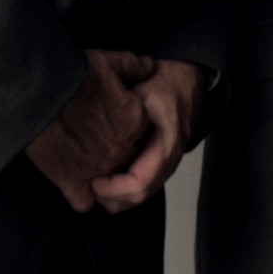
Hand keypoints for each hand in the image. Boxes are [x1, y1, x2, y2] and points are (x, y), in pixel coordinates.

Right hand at [26, 57, 156, 212]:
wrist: (38, 93)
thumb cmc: (70, 75)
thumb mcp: (107, 61)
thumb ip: (133, 64)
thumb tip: (148, 67)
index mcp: (135, 120)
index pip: (142, 132)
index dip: (126, 126)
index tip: (109, 118)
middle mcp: (122, 148)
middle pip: (127, 157)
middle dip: (114, 151)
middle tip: (93, 136)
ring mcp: (99, 168)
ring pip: (109, 182)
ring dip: (100, 175)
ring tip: (82, 159)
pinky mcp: (72, 181)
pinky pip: (84, 201)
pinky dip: (80, 195)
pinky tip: (73, 182)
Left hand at [87, 54, 209, 208]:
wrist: (184, 77)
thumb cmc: (166, 81)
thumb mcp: (142, 90)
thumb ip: (123, 108)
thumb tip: (98, 127)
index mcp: (166, 145)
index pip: (139, 184)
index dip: (113, 188)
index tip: (94, 180)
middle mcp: (168, 160)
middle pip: (138, 197)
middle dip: (111, 195)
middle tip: (87, 183)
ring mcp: (164, 163)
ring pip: (139, 195)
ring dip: (115, 192)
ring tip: (93, 177)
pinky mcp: (158, 161)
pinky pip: (140, 184)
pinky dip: (121, 184)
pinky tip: (105, 171)